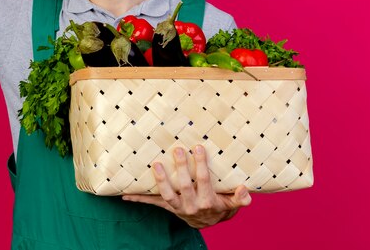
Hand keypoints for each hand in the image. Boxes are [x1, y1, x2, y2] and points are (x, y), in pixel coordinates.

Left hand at [122, 145, 251, 228]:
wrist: (207, 222)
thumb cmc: (220, 206)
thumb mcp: (232, 204)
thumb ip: (240, 198)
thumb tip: (245, 190)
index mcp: (207, 200)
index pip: (204, 179)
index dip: (201, 163)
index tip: (198, 147)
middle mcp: (191, 205)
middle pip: (185, 185)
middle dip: (181, 167)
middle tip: (177, 149)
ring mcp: (178, 207)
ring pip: (167, 194)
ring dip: (161, 180)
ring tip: (156, 164)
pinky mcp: (167, 207)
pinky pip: (152, 203)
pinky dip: (138, 199)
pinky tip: (124, 194)